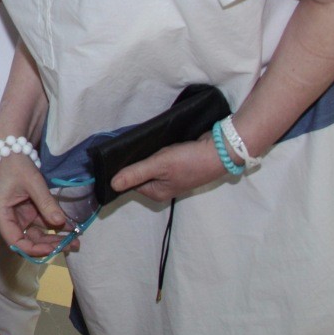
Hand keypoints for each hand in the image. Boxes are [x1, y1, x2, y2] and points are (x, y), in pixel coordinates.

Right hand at [0, 150, 69, 258]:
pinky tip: (69, 227)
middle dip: (50, 245)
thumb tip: (61, 223)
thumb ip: (46, 203)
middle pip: (28, 240)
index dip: (34, 249)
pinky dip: (54, 224)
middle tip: (72, 245)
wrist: (11, 149)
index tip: (54, 249)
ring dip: (54, 237)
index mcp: (1, 214)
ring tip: (75, 240)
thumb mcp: (32, 182)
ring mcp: (18, 215)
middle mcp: (8, 219)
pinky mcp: (26, 210)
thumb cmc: (15, 164)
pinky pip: (40, 222)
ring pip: (36, 233)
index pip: (15, 242)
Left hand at [107, 135, 227, 202]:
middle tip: (129, 145)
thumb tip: (112, 185)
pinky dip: (157, 152)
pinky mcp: (179, 166)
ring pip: (151, 165)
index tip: (117, 155)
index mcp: (156, 193)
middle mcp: (163, 188)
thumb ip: (136, 173)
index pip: (130, 182)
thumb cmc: (189, 161)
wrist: (221, 151)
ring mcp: (172, 177)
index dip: (123, 169)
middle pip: (140, 174)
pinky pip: (161, 160)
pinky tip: (154, 142)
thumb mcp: (159, 165)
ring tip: (139, 141)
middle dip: (135, 161)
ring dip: (146, 155)